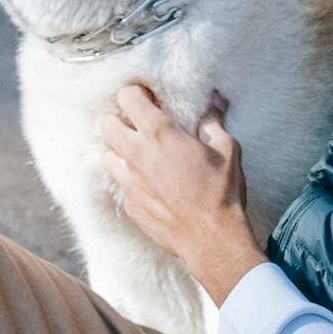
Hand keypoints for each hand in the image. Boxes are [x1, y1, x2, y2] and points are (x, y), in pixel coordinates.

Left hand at [97, 84, 264, 305]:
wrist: (212, 239)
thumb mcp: (227, 150)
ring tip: (143, 156)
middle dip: (120, 120)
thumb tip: (213, 102)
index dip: (136, 94)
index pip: (126, 96)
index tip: (150, 100)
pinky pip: (121, 184)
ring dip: (121, 151)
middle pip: (106, 123)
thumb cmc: (221, 192)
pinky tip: (152, 185)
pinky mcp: (129, 204)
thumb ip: (213, 122)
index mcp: (159, 133)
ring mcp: (129, 181)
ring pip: (107, 154)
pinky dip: (131, 180)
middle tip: (140, 126)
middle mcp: (136, 154)